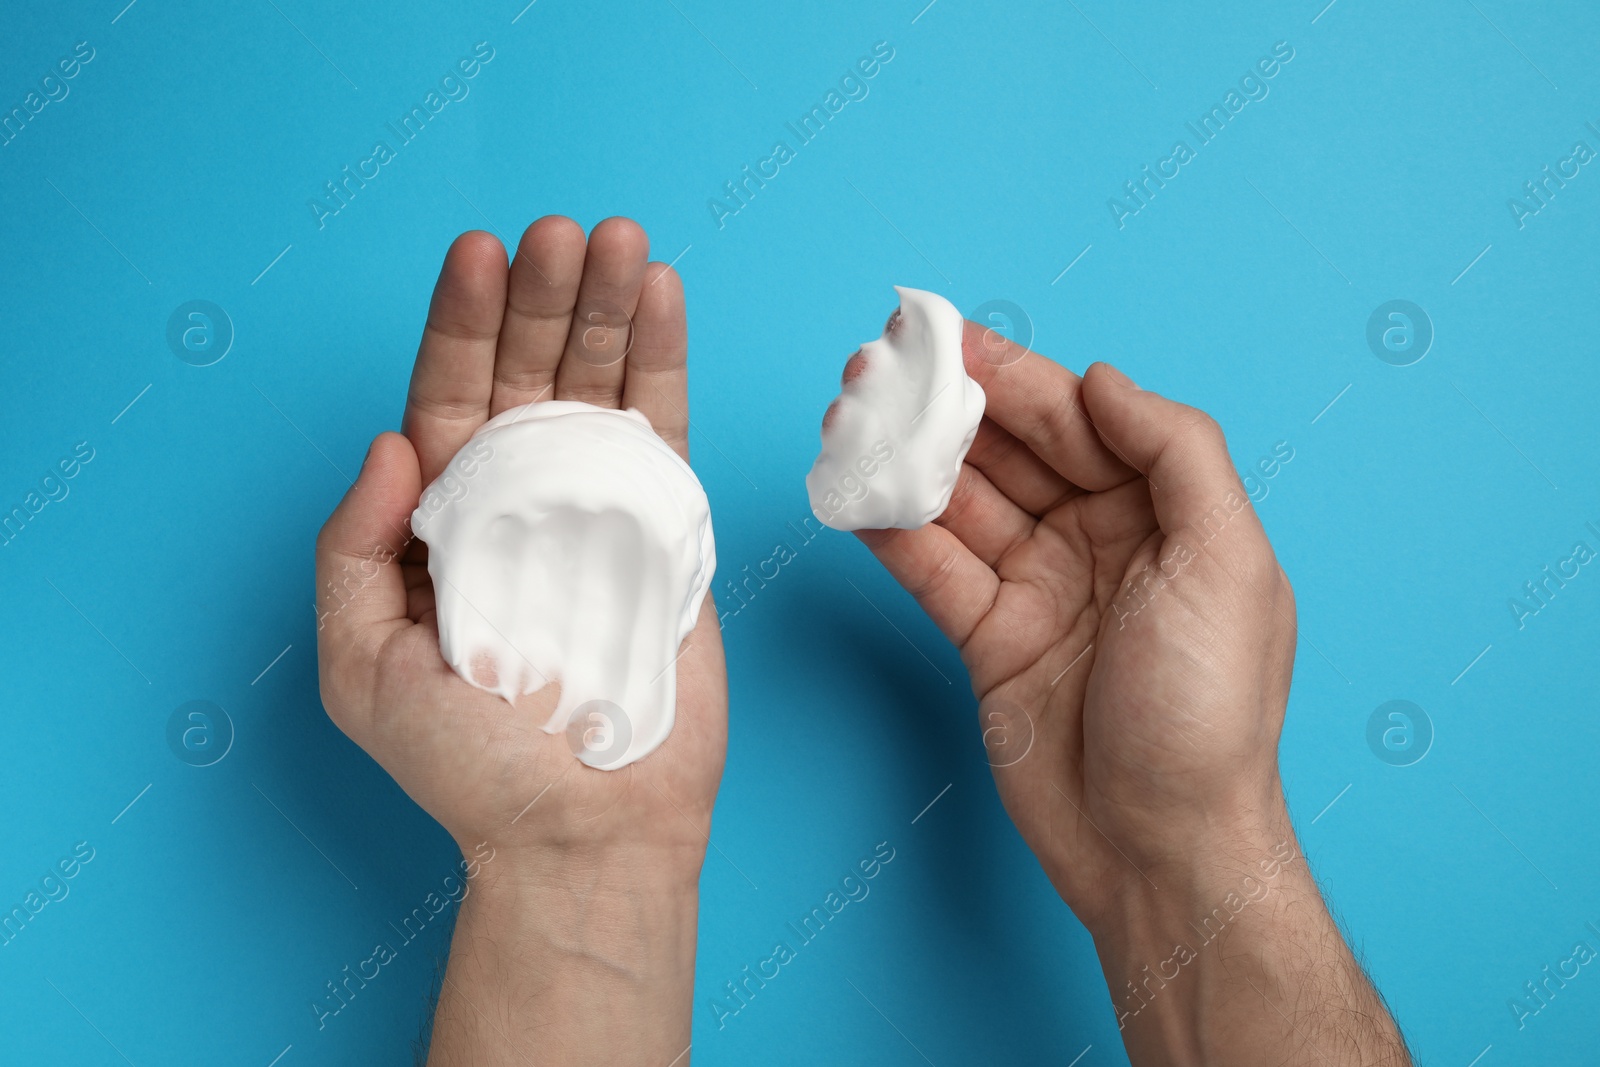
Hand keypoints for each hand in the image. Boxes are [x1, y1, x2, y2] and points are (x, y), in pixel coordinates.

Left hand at [314, 217, 723, 1063]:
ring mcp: (596, 505)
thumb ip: (357, 551)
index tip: (478, 250)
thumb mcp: (361, 666)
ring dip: (607, 307)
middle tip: (563, 229)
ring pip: (599, 384)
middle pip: (527, 371)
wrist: (585, 829)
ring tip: (617, 238)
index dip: (460, 322)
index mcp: (444, 518)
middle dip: (543, 296)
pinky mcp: (666, 526)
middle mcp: (519, 496)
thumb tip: (388, 443)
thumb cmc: (469, 766)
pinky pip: (665, 428)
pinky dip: (664, 359)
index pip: (448, 395)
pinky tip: (661, 296)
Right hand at [857, 324, 1409, 1062]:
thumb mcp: (1226, 563)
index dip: (1011, 375)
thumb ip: (1174, 451)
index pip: (1076, 420)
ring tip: (847, 423)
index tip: (945, 337)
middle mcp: (1099, 542)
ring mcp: (1040, 591)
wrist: (1160, 848)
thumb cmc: (1208, 712)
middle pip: (1009, 452)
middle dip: (944, 409)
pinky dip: (891, 535)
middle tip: (874, 372)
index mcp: (1162, 514)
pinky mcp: (990, 642)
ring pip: (960, 506)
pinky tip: (853, 500)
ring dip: (904, 463)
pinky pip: (933, 573)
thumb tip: (1101, 378)